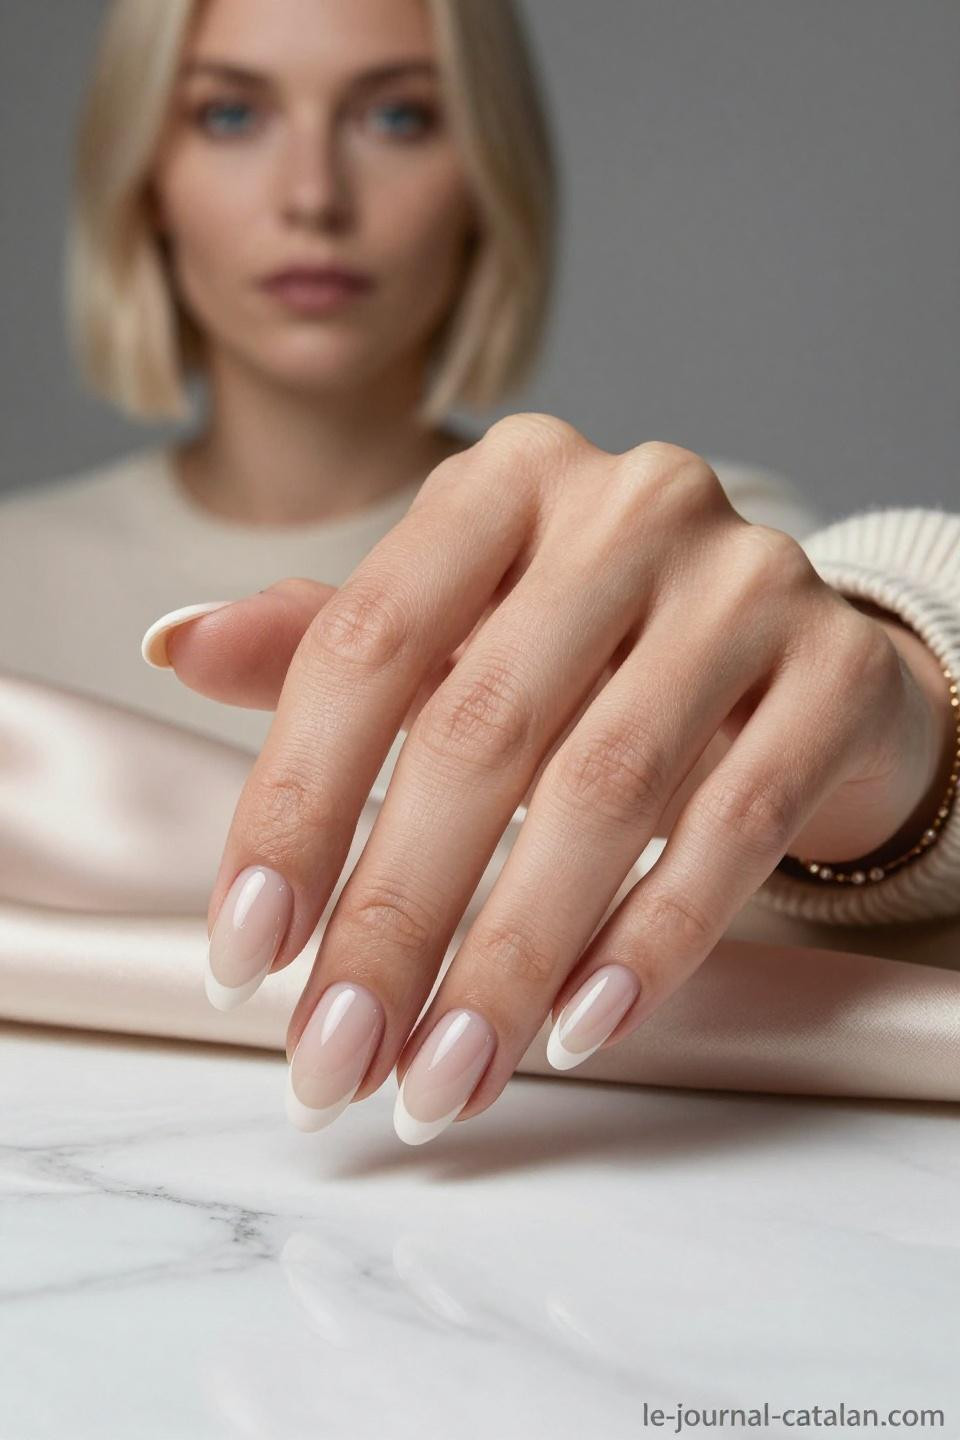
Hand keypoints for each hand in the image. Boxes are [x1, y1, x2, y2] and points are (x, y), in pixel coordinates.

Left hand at [155, 415, 940, 1143]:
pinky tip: (578, 1027)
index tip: (247, 957)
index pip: (366, 644)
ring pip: (605, 792)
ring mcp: (746, 580)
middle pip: (478, 733)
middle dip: (395, 920)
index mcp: (504, 483)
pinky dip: (650, 938)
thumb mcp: (461, 623)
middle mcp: (627, 505)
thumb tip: (176, 645)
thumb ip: (328, 640)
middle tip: (338, 1057)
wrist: (790, 648)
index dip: (292, 807)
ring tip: (445, 1074)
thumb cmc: (595, 646)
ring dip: (510, 959)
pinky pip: (735, 822)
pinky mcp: (837, 669)